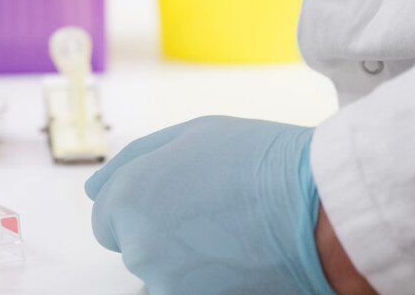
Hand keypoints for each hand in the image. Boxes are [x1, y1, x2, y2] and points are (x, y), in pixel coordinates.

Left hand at [84, 116, 338, 294]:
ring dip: (187, 264)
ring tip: (232, 238)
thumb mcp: (190, 136)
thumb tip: (92, 189)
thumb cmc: (261, 164)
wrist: (322, 211)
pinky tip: (240, 261)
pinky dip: (210, 282)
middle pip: (135, 249)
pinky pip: (187, 291)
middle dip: (164, 235)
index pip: (105, 221)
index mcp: (128, 198)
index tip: (175, 202)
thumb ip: (132, 161)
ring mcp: (168, 285)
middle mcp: (139, 246)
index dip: (141, 208)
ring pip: (163, 277)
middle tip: (214, 215)